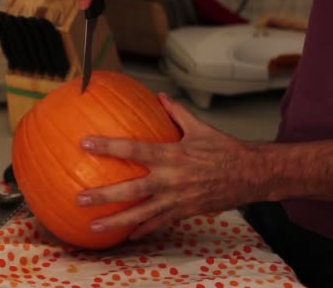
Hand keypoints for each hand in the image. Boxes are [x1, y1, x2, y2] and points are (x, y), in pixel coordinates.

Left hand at [78, 93, 265, 239]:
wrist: (251, 175)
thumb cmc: (225, 149)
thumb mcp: (200, 128)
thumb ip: (176, 113)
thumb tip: (160, 96)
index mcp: (172, 154)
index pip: (134, 148)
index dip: (109, 146)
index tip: (86, 144)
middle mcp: (172, 179)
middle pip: (132, 189)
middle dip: (104, 195)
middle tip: (80, 198)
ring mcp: (177, 198)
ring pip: (142, 213)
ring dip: (116, 221)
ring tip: (94, 226)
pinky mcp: (185, 211)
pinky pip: (160, 223)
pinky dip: (143, 230)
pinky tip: (126, 236)